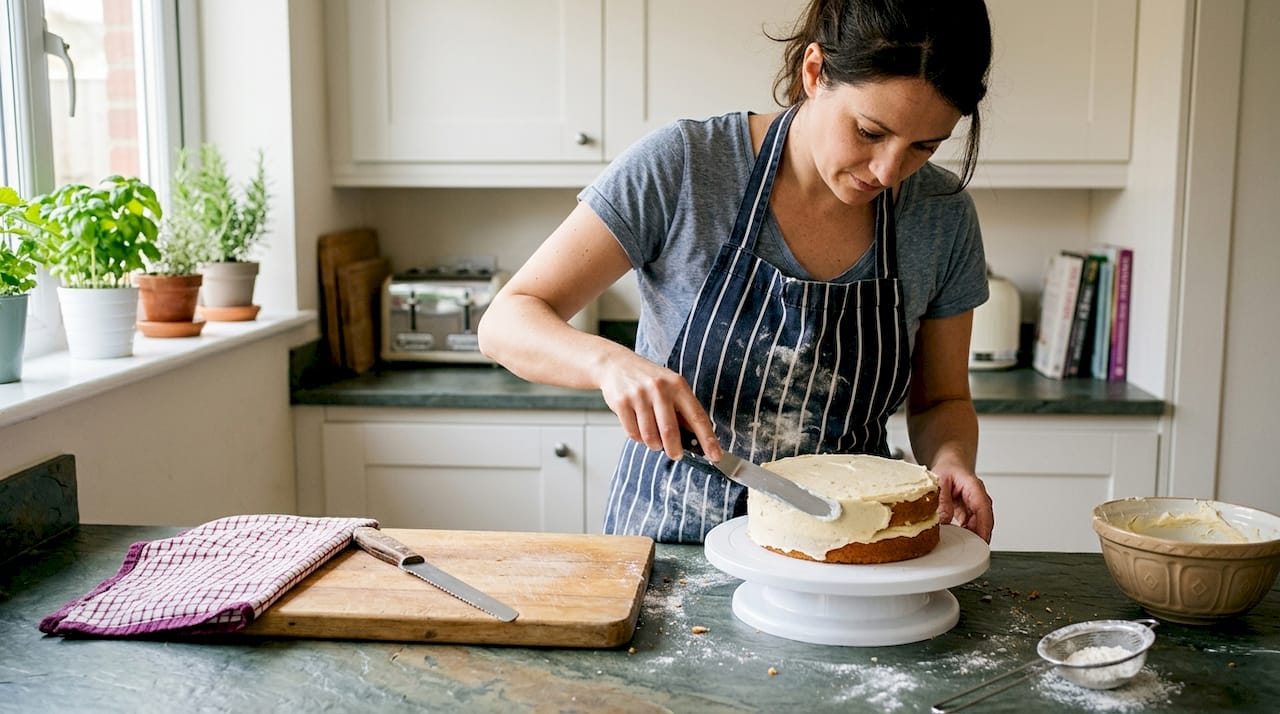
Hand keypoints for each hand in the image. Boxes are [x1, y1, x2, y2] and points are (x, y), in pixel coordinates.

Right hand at [597, 352, 720, 461]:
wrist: (617, 364)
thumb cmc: (649, 379)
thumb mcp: (671, 386)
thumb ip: (683, 410)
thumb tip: (696, 438)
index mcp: (678, 385)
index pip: (697, 417)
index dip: (707, 439)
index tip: (715, 455)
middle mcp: (660, 388)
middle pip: (670, 431)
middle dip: (675, 450)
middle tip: (676, 454)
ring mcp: (639, 395)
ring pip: (650, 436)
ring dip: (654, 445)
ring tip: (654, 439)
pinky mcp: (622, 402)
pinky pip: (633, 433)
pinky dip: (638, 438)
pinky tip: (639, 428)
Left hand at [935, 469, 992, 542]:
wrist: (951, 464)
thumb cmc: (948, 469)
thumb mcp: (940, 480)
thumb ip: (942, 499)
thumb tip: (943, 520)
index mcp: (974, 488)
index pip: (983, 509)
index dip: (983, 527)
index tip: (981, 541)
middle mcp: (979, 499)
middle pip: (984, 522)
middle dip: (978, 537)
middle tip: (967, 550)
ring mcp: (976, 507)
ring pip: (978, 526)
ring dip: (971, 537)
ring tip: (958, 545)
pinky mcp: (970, 513)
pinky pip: (971, 526)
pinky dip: (965, 534)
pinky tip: (956, 539)